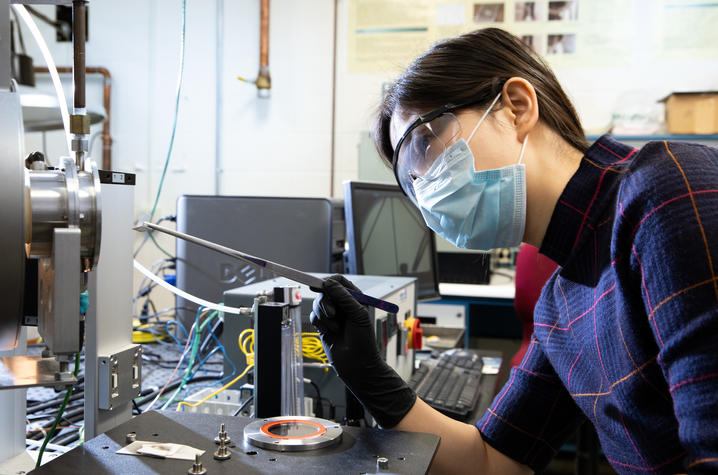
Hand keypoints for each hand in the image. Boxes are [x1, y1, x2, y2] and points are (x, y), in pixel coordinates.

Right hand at [310, 275, 415, 427]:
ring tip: (336, 328)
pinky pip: (314, 316)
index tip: (321, 286)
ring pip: (317, 304)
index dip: (329, 281)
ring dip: (324, 316)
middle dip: (326, 302)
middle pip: (325, 291)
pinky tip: (330, 332)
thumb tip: (328, 283)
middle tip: (332, 314)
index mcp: (354, 297)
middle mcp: (342, 304)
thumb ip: (343, 297)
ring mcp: (332, 314)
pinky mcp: (323, 325)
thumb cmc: (363, 340)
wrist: (357, 364)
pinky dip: (320, 324)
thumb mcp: (357, 315)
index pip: (339, 281)